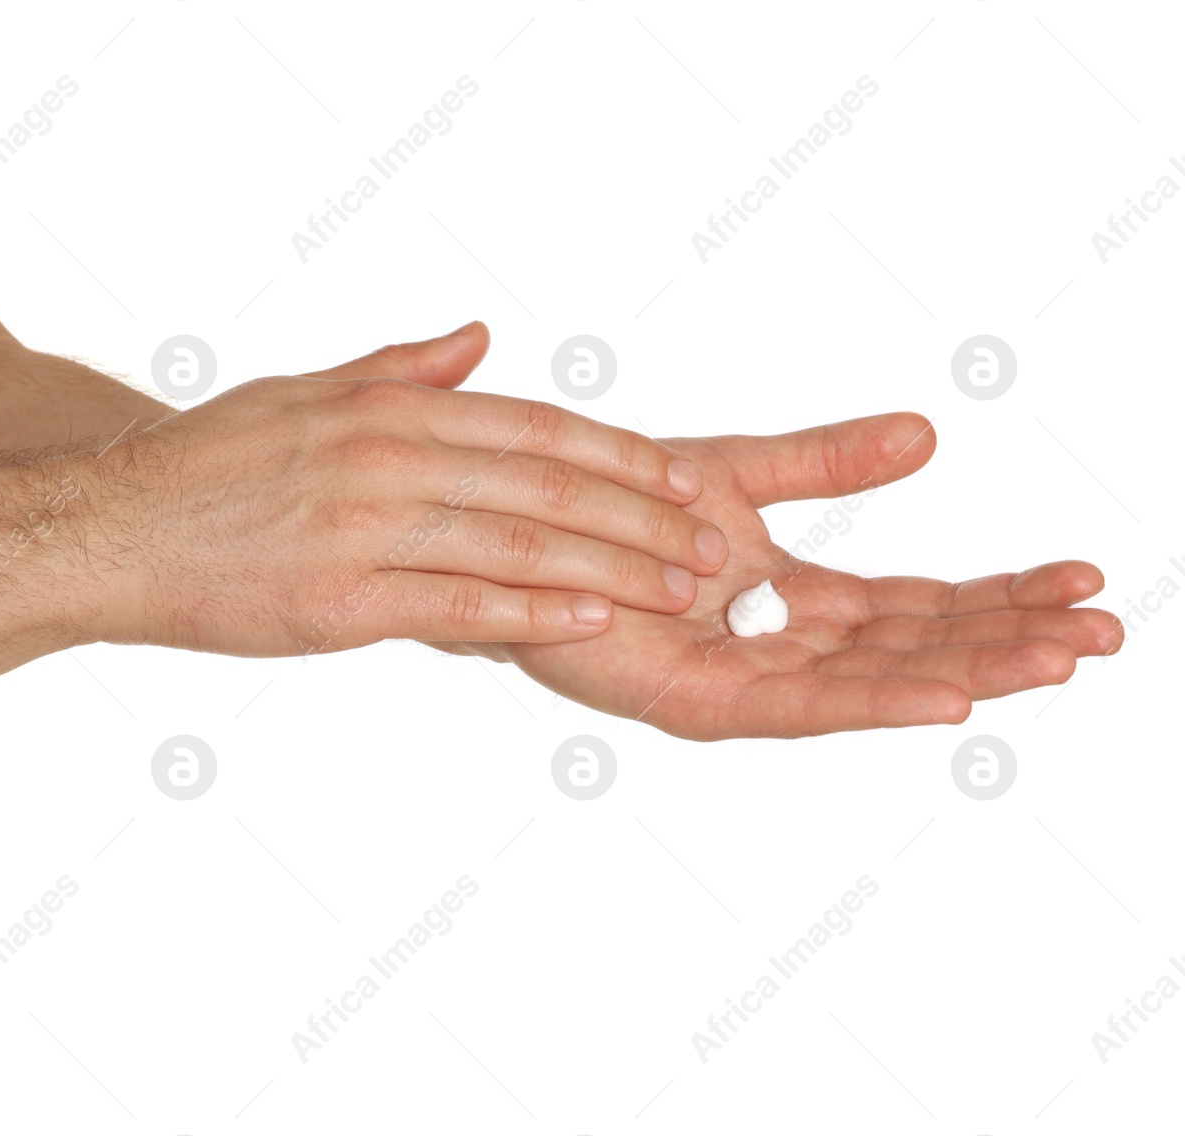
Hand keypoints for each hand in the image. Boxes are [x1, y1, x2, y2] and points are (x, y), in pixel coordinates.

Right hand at [88, 364, 731, 655]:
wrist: (111, 530)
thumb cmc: (207, 465)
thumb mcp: (302, 392)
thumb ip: (398, 369)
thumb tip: (477, 339)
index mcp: (386, 408)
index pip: (532, 426)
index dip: (619, 453)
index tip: (683, 476)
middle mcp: (386, 458)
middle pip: (545, 486)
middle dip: (641, 515)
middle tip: (711, 544)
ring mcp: (366, 529)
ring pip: (517, 545)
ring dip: (614, 567)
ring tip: (682, 588)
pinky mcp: (341, 602)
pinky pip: (458, 605)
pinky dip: (534, 612)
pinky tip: (594, 621)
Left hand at [493, 413, 1122, 737]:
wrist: (514, 518)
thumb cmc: (610, 505)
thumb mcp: (742, 473)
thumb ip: (828, 464)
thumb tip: (927, 433)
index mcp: (795, 602)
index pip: (918, 607)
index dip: (999, 595)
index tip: (1083, 579)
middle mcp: (777, 648)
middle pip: (914, 652)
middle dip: (1009, 641)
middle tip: (1104, 631)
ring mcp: (740, 679)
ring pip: (872, 682)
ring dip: (968, 670)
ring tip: (1057, 657)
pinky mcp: (692, 698)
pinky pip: (795, 705)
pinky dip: (873, 702)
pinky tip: (949, 697)